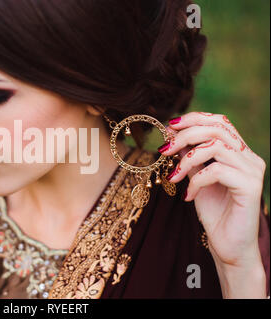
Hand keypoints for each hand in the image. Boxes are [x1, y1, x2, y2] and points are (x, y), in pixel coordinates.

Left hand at [157, 111, 266, 296]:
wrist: (228, 245)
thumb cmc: (214, 212)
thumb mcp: (196, 178)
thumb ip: (190, 157)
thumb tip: (174, 136)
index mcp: (239, 153)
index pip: (220, 122)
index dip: (194, 119)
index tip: (169, 126)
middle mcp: (249, 158)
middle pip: (217, 128)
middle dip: (185, 136)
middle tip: (164, 149)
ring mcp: (253, 171)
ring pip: (215, 146)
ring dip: (186, 159)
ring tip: (173, 177)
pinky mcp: (250, 187)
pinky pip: (216, 171)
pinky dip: (196, 180)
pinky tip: (188, 196)